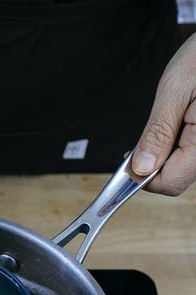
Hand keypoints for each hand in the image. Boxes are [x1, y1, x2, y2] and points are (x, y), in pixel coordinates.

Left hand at [132, 36, 195, 195]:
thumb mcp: (175, 91)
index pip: (172, 182)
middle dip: (154, 164)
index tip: (126, 161)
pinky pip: (190, 153)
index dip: (143, 178)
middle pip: (178, 177)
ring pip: (184, 166)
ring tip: (166, 122)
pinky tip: (173, 125)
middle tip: (143, 139)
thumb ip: (158, 132)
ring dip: (165, 154)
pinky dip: (175, 145)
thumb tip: (141, 167)